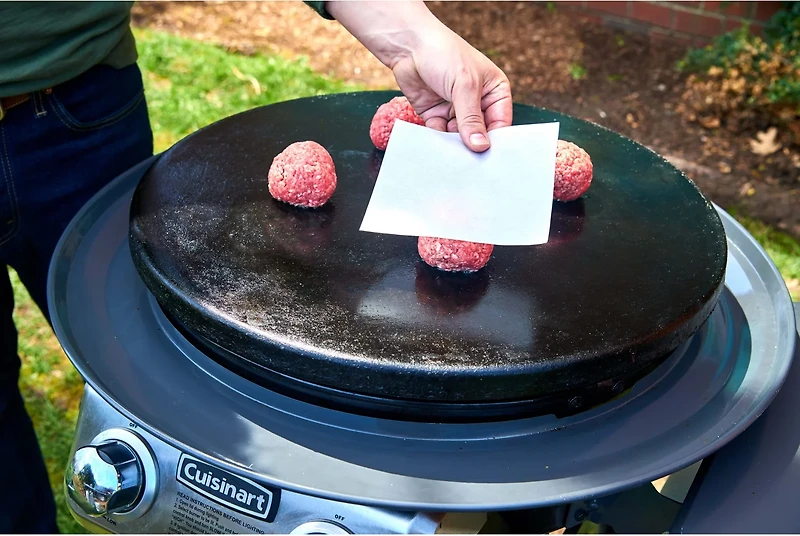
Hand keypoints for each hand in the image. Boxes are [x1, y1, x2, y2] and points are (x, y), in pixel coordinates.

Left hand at [327, 1, 512, 152]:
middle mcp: (477, 103)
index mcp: (494, 91)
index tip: (490, 160)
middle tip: (470, 167)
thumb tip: (481, 146)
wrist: (408, 46)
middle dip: (473, 147)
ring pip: (459, 138)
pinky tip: (436, 151)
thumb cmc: (443, 53)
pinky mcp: (435, 115)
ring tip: (452, 161)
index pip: (500, 123)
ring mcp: (456, 110)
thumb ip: (471, 118)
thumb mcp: (464, 85)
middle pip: (479, 134)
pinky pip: (440, 136)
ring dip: (454, 148)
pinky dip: (437, 143)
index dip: (496, 141)